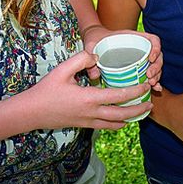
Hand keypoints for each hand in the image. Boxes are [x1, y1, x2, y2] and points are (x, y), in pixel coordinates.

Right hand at [28, 51, 152, 130]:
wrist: (32, 112)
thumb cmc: (46, 90)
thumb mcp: (62, 70)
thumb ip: (81, 60)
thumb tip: (96, 56)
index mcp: (89, 98)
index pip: (119, 96)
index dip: (135, 91)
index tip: (145, 85)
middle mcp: (92, 113)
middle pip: (123, 115)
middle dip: (139, 110)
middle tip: (150, 104)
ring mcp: (88, 122)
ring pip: (115, 124)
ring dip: (130, 119)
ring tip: (141, 112)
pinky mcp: (84, 125)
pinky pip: (106, 127)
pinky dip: (117, 123)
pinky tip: (122, 119)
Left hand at [82, 26, 162, 91]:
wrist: (93, 42)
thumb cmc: (95, 40)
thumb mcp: (91, 45)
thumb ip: (90, 56)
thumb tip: (95, 74)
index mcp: (133, 38)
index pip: (153, 40)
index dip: (156, 48)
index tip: (151, 59)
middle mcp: (140, 47)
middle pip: (158, 56)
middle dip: (157, 67)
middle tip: (150, 77)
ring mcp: (140, 58)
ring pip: (156, 66)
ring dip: (157, 76)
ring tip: (152, 84)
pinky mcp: (137, 68)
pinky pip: (150, 74)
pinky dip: (154, 81)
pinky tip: (155, 89)